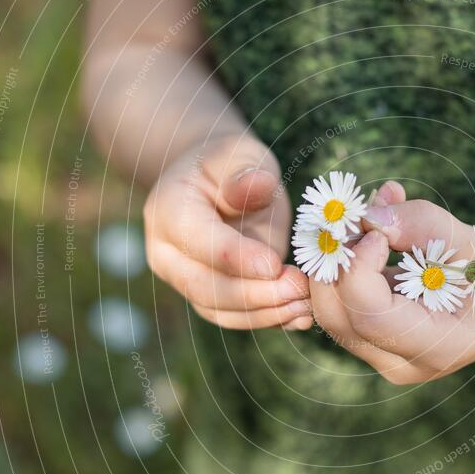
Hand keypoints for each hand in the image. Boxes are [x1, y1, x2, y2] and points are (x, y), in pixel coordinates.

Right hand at [144, 136, 311, 329]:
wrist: (215, 181)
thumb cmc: (229, 164)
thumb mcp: (238, 154)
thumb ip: (245, 172)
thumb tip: (259, 186)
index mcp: (168, 210)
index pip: (199, 241)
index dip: (237, 256)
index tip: (275, 264)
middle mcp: (168, 253)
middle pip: (206, 286)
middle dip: (256, 294)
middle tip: (299, 288)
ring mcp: (184, 279)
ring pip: (220, 310)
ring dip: (266, 313)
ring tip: (306, 307)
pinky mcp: (208, 296)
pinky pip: (234, 317)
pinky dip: (268, 319)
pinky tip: (299, 317)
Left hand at [311, 195, 474, 382]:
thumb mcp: (473, 242)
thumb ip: (422, 225)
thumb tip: (366, 215)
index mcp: (438, 347)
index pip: (370, 315)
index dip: (359, 267)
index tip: (376, 230)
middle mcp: (404, 363)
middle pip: (338, 316)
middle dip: (337, 260)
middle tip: (355, 216)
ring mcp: (384, 358)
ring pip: (330, 311)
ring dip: (336, 260)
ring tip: (366, 218)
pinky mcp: (372, 343)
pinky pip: (339, 306)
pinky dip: (343, 267)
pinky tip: (369, 235)